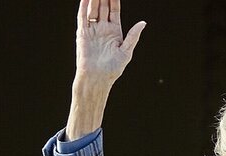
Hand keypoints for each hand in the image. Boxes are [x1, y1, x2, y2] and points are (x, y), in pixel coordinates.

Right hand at [65, 0, 145, 139]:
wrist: (97, 78)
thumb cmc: (112, 69)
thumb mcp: (126, 51)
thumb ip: (133, 36)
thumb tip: (143, 23)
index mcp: (114, 32)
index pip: (114, 11)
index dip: (114, 0)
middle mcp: (103, 29)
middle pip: (103, 7)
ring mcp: (92, 30)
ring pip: (93, 9)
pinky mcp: (82, 33)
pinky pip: (82, 16)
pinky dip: (83, 6)